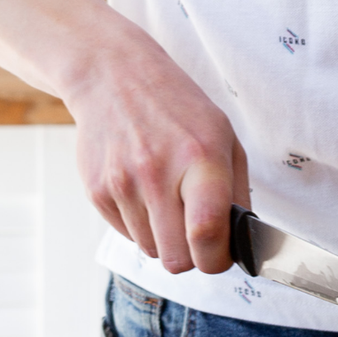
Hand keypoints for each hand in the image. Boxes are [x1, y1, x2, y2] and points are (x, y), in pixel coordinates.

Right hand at [66, 36, 248, 274]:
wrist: (113, 76)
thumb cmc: (177, 108)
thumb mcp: (223, 136)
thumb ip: (236, 192)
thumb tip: (240, 243)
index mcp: (199, 158)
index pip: (206, 234)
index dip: (217, 260)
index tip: (219, 255)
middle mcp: (157, 173)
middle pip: (176, 259)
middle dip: (191, 256)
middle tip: (195, 234)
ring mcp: (122, 183)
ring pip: (151, 251)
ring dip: (163, 238)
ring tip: (165, 199)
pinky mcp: (97, 191)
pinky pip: (126, 235)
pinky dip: (139, 224)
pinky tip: (142, 190)